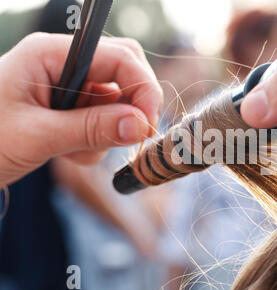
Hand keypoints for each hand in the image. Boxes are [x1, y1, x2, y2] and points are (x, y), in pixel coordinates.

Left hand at [0, 33, 162, 186]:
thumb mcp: (35, 135)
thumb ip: (91, 128)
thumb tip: (140, 125)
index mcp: (50, 54)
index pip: (118, 56)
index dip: (142, 86)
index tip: (149, 123)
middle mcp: (63, 65)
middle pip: (123, 72)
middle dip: (133, 105)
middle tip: (135, 136)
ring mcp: (68, 88)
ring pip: (116, 102)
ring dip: (109, 131)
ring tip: (75, 153)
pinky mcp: (70, 110)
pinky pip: (103, 121)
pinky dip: (97, 142)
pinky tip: (69, 154)